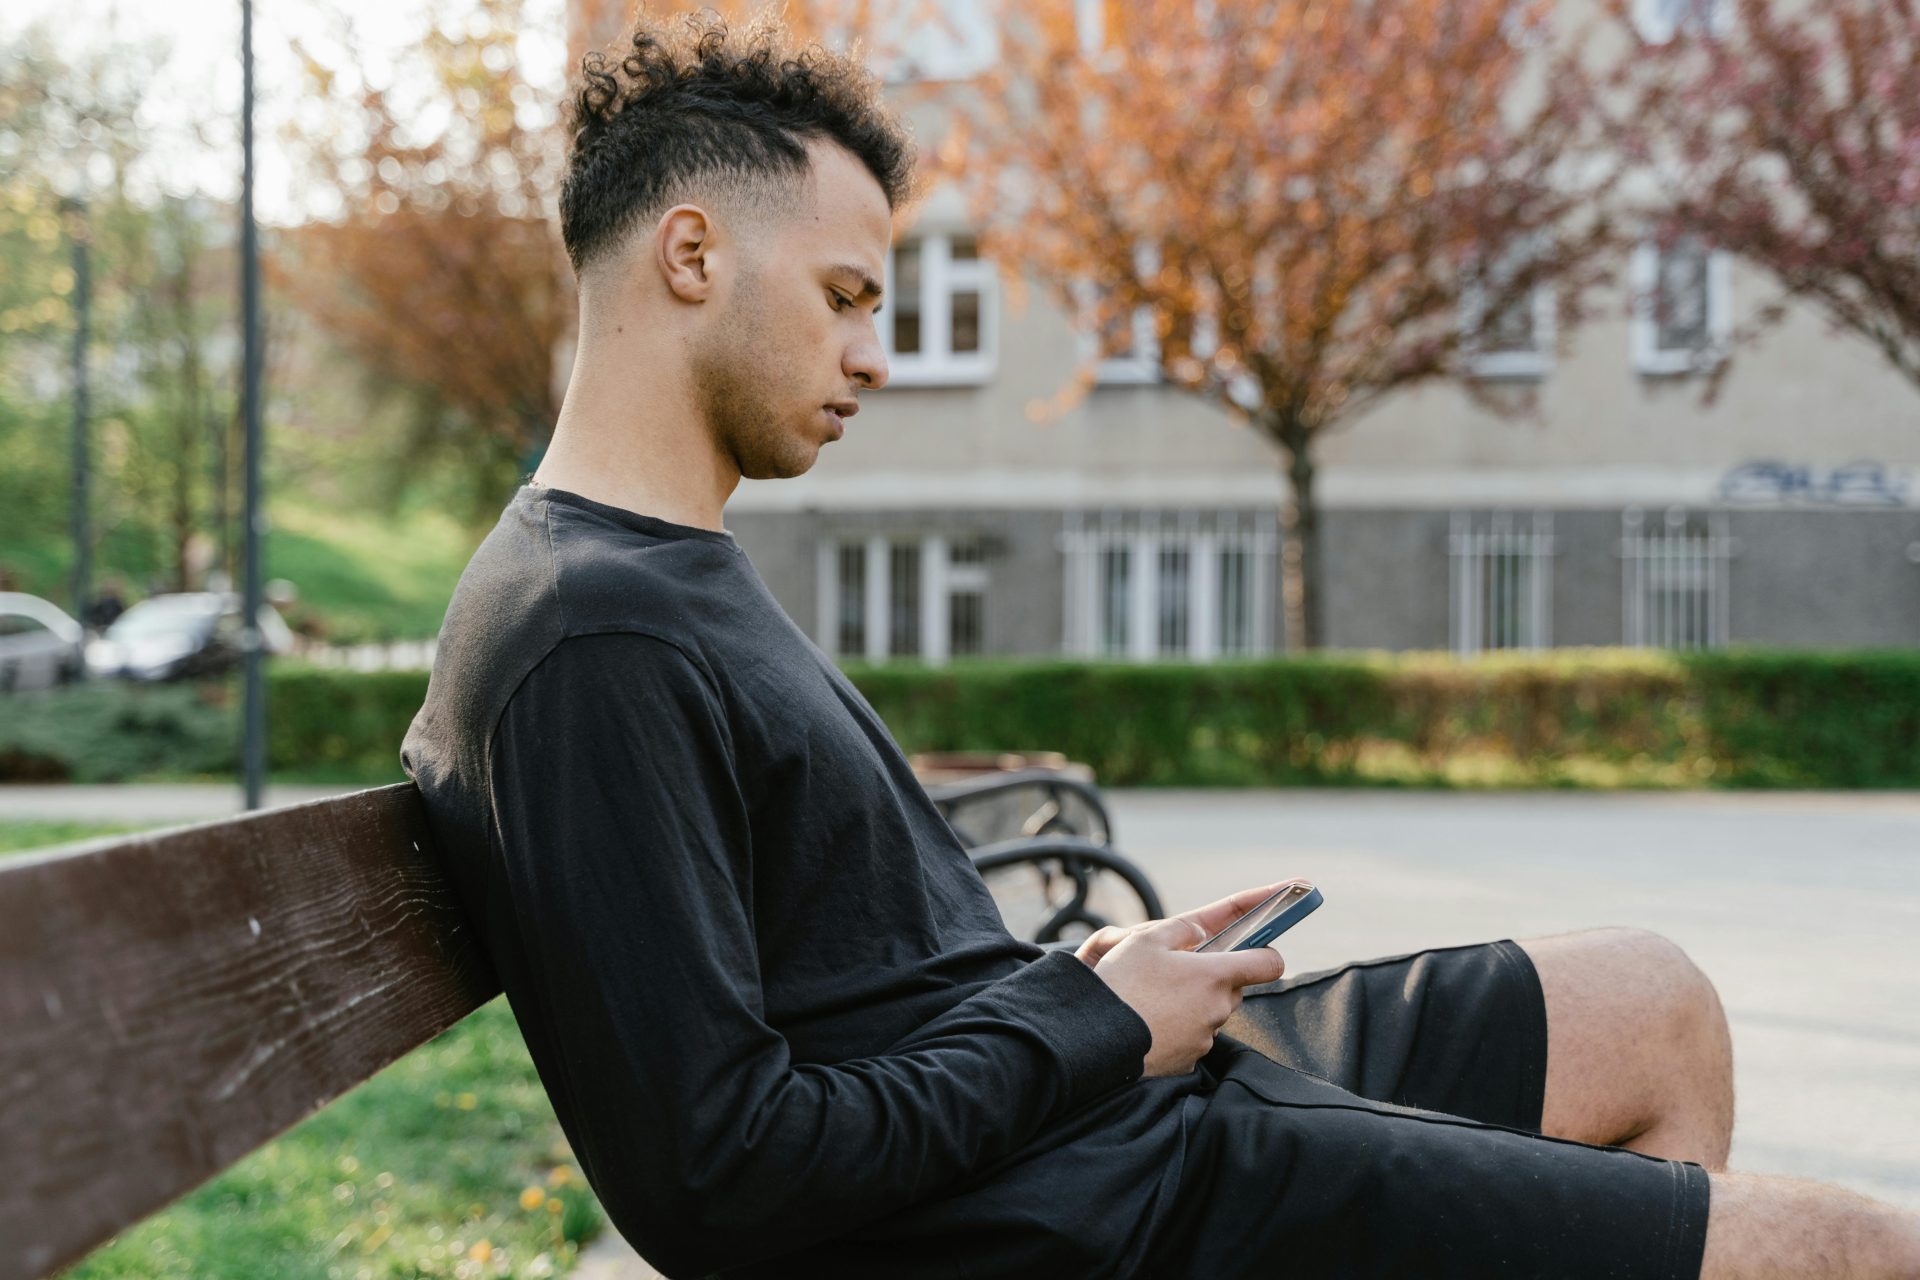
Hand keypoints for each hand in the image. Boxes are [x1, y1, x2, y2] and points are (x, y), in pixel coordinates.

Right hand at [1073, 883, 1291, 1076]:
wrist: (1093, 1040)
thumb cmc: (1121, 984)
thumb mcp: (1146, 939)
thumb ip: (1183, 929)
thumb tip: (1202, 931)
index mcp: (1215, 975)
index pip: (1269, 963)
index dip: (1265, 952)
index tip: (1257, 947)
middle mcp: (1218, 1009)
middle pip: (1234, 988)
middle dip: (1214, 977)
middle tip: (1178, 971)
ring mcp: (1205, 1038)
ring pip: (1211, 1013)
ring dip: (1194, 1003)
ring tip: (1155, 997)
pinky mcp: (1189, 1061)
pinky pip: (1193, 1038)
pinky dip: (1179, 1029)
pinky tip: (1151, 1022)